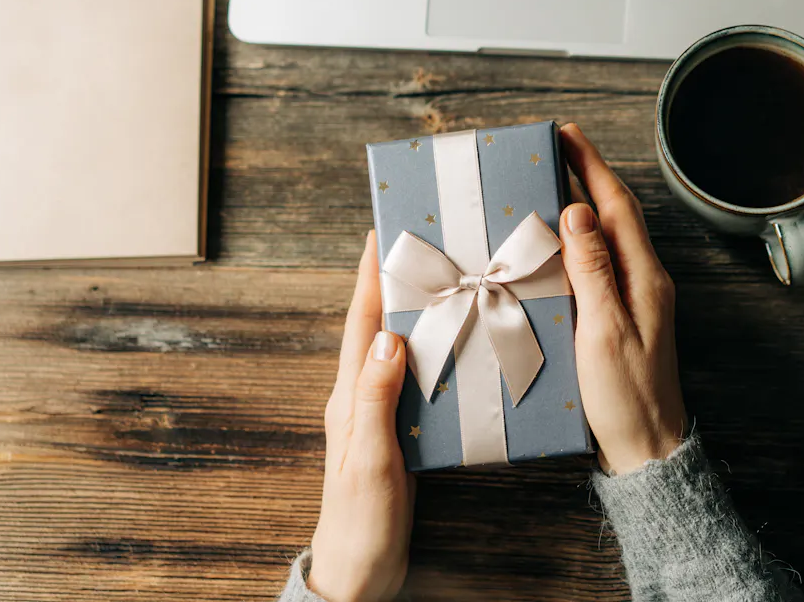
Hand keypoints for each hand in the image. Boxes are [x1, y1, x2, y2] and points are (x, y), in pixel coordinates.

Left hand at [309, 231, 413, 601]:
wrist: (362, 570)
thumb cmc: (359, 519)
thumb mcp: (371, 458)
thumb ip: (377, 398)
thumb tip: (389, 338)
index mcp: (349, 397)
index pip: (360, 324)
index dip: (369, 278)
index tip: (380, 235)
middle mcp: (361, 397)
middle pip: (378, 327)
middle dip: (394, 284)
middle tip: (421, 247)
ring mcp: (380, 414)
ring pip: (399, 350)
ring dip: (415, 314)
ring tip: (442, 283)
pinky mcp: (399, 432)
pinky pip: (414, 379)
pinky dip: (432, 353)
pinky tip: (454, 346)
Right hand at [559, 123, 687, 475]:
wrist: (644, 446)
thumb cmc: (626, 395)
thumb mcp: (605, 329)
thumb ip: (593, 269)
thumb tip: (579, 211)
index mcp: (645, 276)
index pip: (617, 207)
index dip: (592, 167)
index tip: (567, 134)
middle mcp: (643, 280)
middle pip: (614, 215)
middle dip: (585, 177)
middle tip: (553, 149)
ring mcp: (633, 298)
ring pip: (605, 238)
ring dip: (580, 207)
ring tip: (548, 185)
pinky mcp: (619, 317)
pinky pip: (597, 266)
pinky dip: (575, 245)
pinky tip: (553, 247)